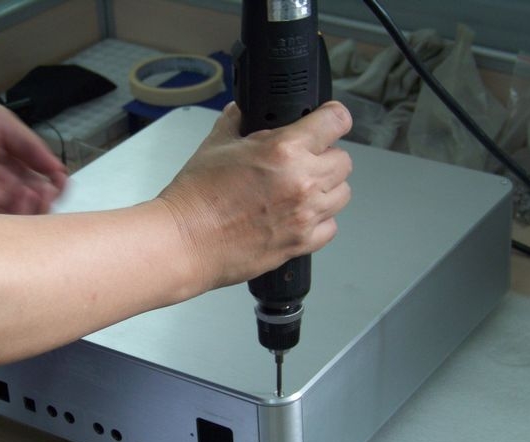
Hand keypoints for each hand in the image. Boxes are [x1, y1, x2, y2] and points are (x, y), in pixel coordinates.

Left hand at [0, 77, 67, 213]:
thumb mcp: (6, 125)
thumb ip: (32, 149)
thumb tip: (59, 170)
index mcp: (14, 167)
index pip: (42, 188)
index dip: (54, 189)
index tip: (60, 182)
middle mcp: (0, 184)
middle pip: (29, 208)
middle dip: (43, 204)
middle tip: (46, 192)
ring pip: (10, 218)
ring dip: (25, 211)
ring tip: (30, 195)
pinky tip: (7, 199)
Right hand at [157, 101, 352, 289]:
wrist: (185, 242)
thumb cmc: (196, 198)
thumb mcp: (215, 144)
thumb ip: (237, 121)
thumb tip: (244, 111)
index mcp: (284, 150)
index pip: (335, 121)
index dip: (333, 118)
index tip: (329, 121)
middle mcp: (302, 182)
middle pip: (344, 161)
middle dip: (326, 157)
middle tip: (305, 161)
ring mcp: (305, 215)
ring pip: (342, 194)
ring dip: (327, 189)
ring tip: (302, 191)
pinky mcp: (301, 243)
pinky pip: (331, 227)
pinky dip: (320, 221)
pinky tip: (299, 216)